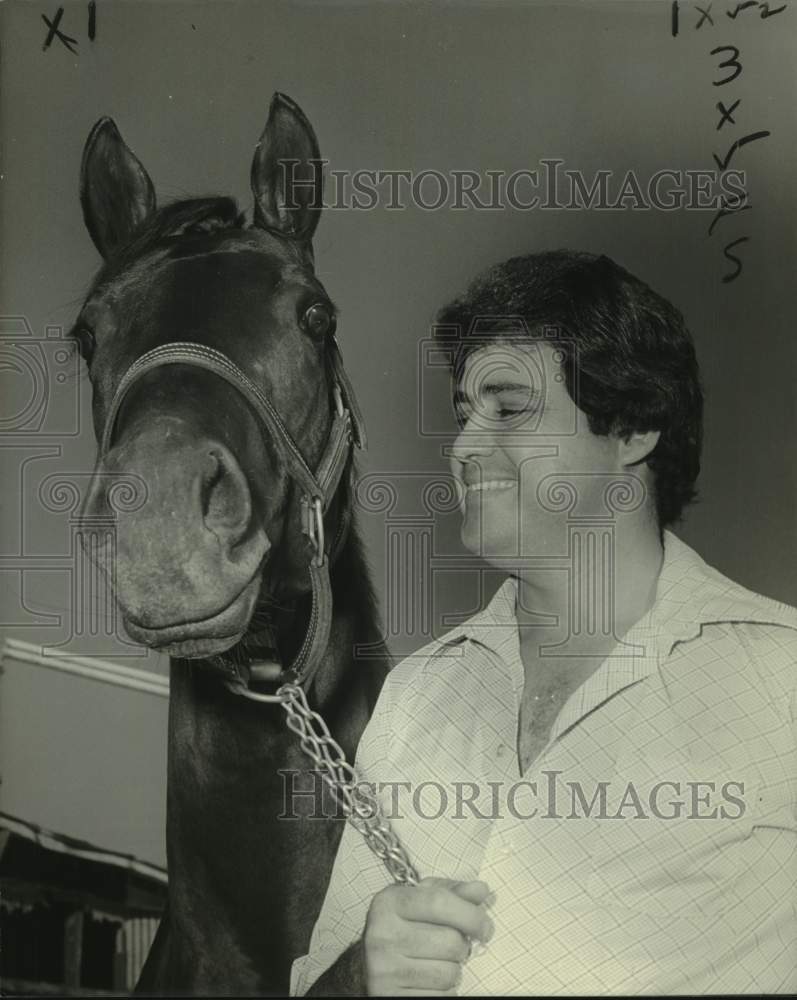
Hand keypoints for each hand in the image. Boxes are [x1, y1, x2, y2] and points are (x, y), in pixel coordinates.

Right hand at [363, 876, 493, 995]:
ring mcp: (384, 969)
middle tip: (453, 946)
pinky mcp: (391, 997)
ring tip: (438, 962)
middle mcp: (382, 934)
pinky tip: (430, 981)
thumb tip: (481, 889)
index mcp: (389, 903)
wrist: (367, 966)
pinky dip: (444, 991)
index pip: (439, 902)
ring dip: (453, 970)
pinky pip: (441, 997)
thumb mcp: (421, 902)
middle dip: (461, 946)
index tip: (485, 928)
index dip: (471, 915)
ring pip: (449, 973)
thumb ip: (451, 893)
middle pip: (451, 941)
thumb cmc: (403, 929)